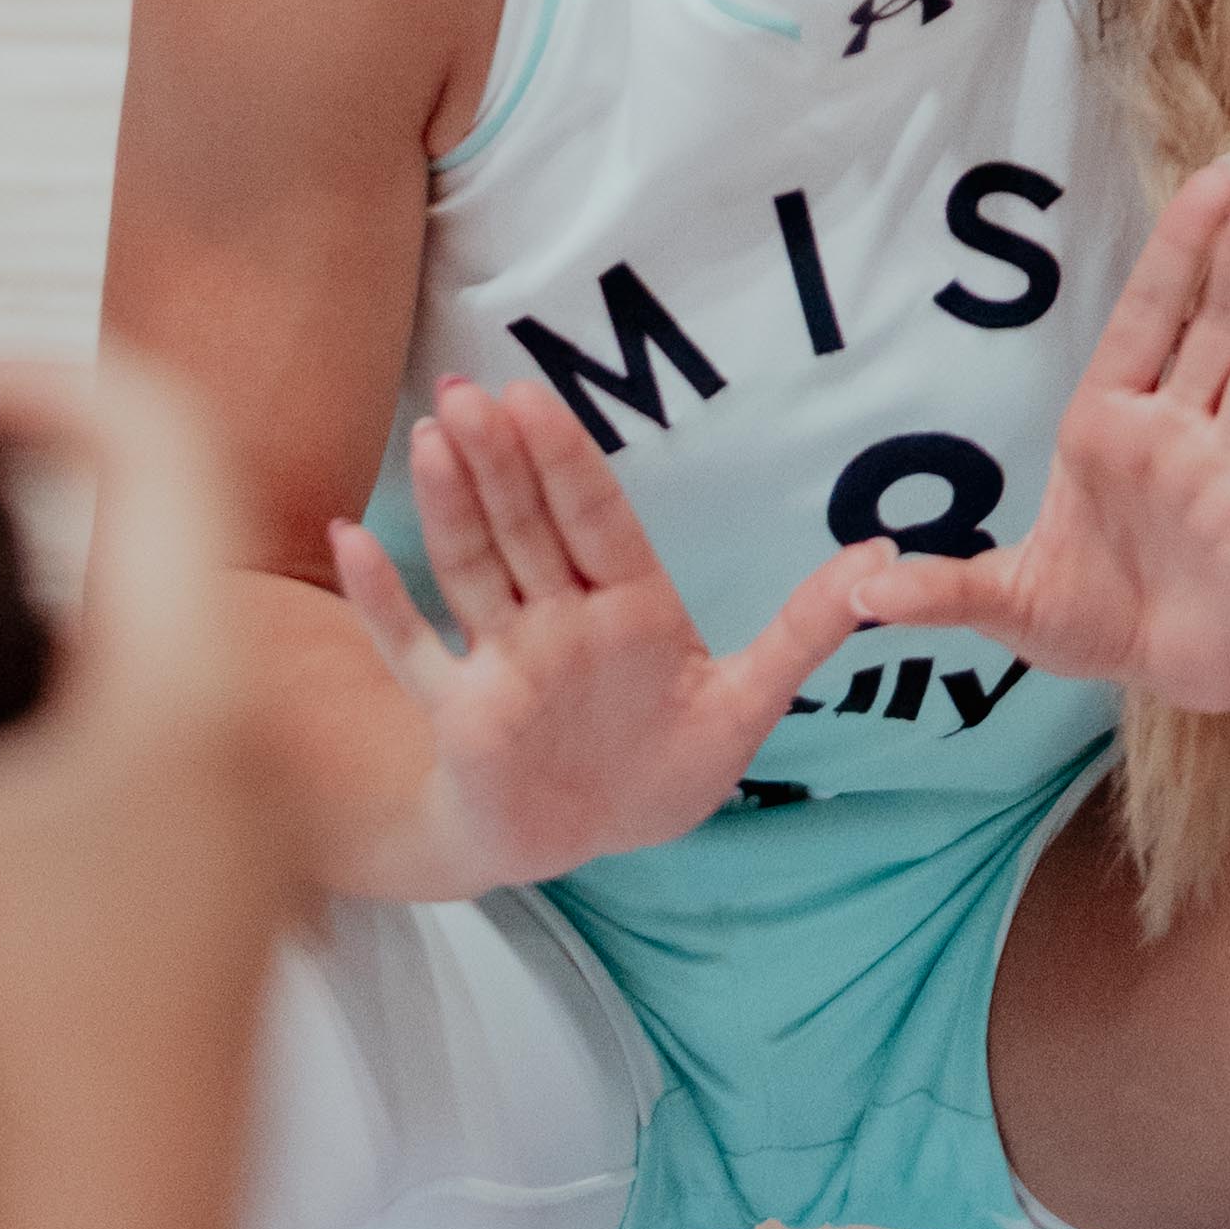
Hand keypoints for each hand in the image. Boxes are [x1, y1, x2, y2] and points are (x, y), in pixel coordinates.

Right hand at [325, 371, 885, 887]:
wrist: (587, 840)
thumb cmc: (661, 766)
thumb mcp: (745, 704)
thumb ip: (803, 632)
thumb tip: (882, 558)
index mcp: (627, 603)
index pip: (593, 515)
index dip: (566, 460)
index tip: (535, 395)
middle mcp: (556, 617)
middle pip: (525, 525)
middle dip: (500, 460)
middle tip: (467, 388)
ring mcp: (502, 660)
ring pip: (471, 569)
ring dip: (448, 507)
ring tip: (427, 437)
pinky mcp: (461, 713)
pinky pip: (413, 650)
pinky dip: (381, 600)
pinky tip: (347, 541)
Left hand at [838, 155, 1229, 717]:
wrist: (1170, 674)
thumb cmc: (1092, 615)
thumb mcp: (1008, 605)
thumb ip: (944, 591)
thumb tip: (857, 592)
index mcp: (1106, 425)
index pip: (1146, 317)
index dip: (1177, 249)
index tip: (1210, 178)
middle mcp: (1175, 431)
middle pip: (1217, 324)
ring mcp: (1228, 470)